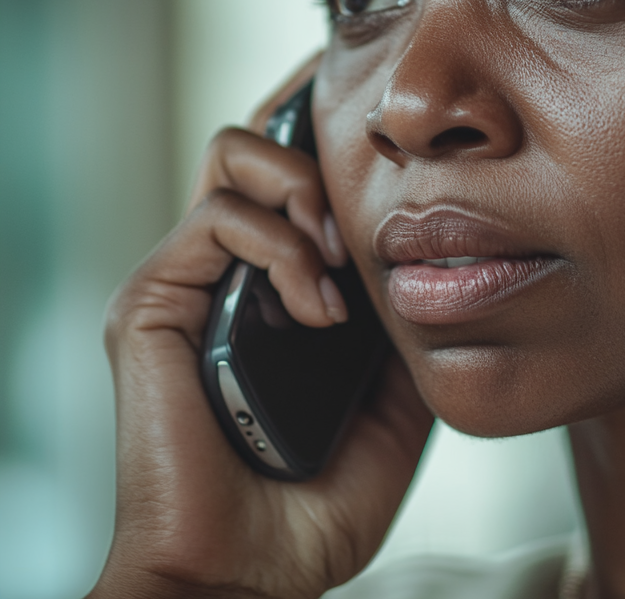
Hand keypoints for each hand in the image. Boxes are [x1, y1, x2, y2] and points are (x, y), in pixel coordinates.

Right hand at [90, 84, 432, 598]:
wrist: (254, 572)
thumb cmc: (317, 496)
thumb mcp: (391, 394)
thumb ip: (399, 323)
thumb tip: (427, 260)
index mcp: (275, 286)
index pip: (293, 175)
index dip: (327, 129)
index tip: (374, 113)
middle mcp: (226, 270)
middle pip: (257, 141)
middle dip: (318, 149)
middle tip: (354, 216)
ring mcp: (188, 279)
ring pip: (232, 155)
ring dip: (302, 192)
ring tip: (333, 260)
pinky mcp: (154, 299)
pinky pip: (221, 220)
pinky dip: (281, 248)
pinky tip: (314, 307)